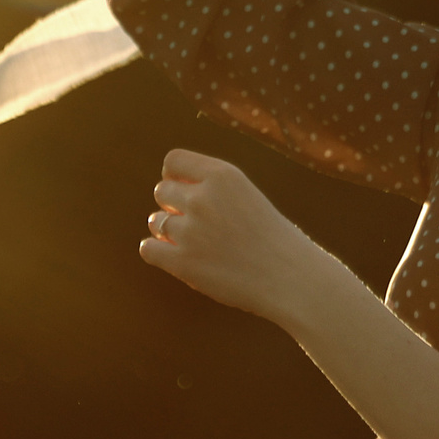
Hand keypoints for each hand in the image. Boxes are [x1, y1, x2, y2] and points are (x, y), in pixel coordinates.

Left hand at [140, 150, 331, 325]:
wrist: (290, 278)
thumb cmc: (271, 238)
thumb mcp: (245, 196)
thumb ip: (209, 188)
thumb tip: (164, 190)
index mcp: (222, 176)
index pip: (173, 161)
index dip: (175, 177)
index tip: (187, 193)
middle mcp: (203, 198)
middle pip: (161, 191)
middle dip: (172, 206)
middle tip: (197, 225)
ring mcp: (191, 231)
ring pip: (156, 222)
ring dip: (168, 232)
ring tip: (196, 245)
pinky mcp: (183, 263)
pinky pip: (148, 249)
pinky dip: (156, 252)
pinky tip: (175, 257)